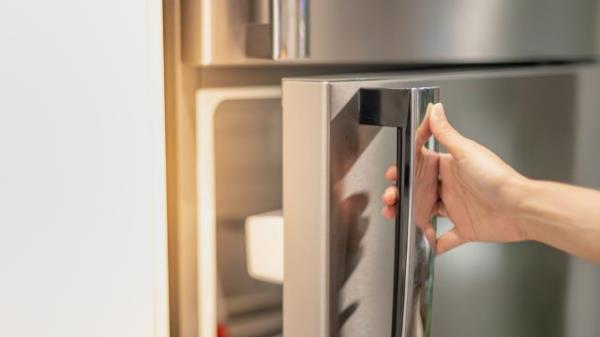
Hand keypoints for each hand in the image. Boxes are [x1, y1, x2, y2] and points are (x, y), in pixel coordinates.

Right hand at [382, 103, 528, 254]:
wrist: (521, 209)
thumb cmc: (498, 179)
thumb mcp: (466, 152)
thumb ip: (446, 133)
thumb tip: (435, 109)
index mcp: (450, 167)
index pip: (421, 166)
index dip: (404, 169)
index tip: (392, 172)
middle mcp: (451, 187)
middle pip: (418, 191)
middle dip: (400, 195)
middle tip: (391, 198)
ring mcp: (457, 208)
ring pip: (425, 213)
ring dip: (408, 216)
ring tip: (397, 217)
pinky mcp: (465, 228)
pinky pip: (446, 239)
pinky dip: (435, 243)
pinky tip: (425, 243)